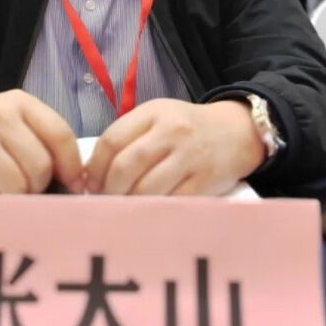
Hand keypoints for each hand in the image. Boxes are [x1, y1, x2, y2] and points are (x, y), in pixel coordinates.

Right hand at [0, 90, 82, 193]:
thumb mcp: (16, 123)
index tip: (74, 186)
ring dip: (15, 197)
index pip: (60, 135)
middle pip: (40, 166)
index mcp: (21, 103)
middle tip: (25, 186)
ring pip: (17, 185)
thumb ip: (45, 142)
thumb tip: (79, 183)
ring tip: (4, 189)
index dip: (72, 167)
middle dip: (38, 186)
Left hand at [85, 98, 265, 195]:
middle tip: (104, 200)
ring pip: (146, 188)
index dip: (94, 167)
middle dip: (109, 189)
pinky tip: (147, 212)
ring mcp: (189, 156)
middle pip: (125, 166)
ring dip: (128, 204)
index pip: (112, 140)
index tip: (89, 184)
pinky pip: (170, 202)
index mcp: (153, 113)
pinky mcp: (205, 181)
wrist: (236, 132)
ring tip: (123, 209)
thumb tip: (90, 175)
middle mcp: (171, 131)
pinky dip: (153, 210)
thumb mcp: (157, 119)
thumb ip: (127, 138)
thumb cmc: (186, 128)